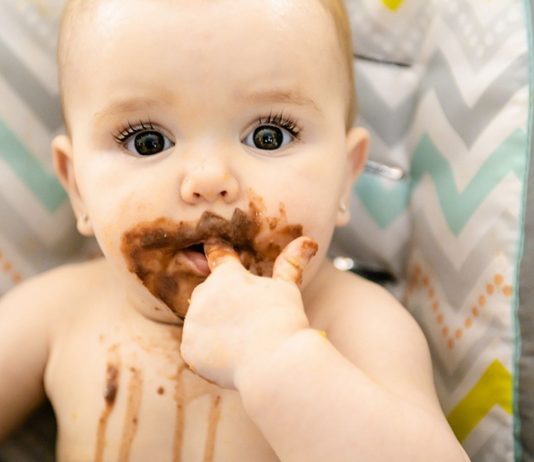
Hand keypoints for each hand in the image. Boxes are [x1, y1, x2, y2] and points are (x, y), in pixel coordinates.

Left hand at [180, 236, 317, 388]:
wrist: (275, 364)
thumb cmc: (285, 322)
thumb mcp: (288, 289)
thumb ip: (291, 263)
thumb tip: (309, 240)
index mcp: (226, 275)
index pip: (217, 255)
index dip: (217, 251)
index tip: (212, 245)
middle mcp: (204, 293)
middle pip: (209, 293)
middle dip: (221, 301)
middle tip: (246, 318)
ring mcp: (193, 322)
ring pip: (200, 320)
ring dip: (213, 326)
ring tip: (241, 341)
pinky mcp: (188, 348)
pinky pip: (195, 346)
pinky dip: (207, 351)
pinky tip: (229, 357)